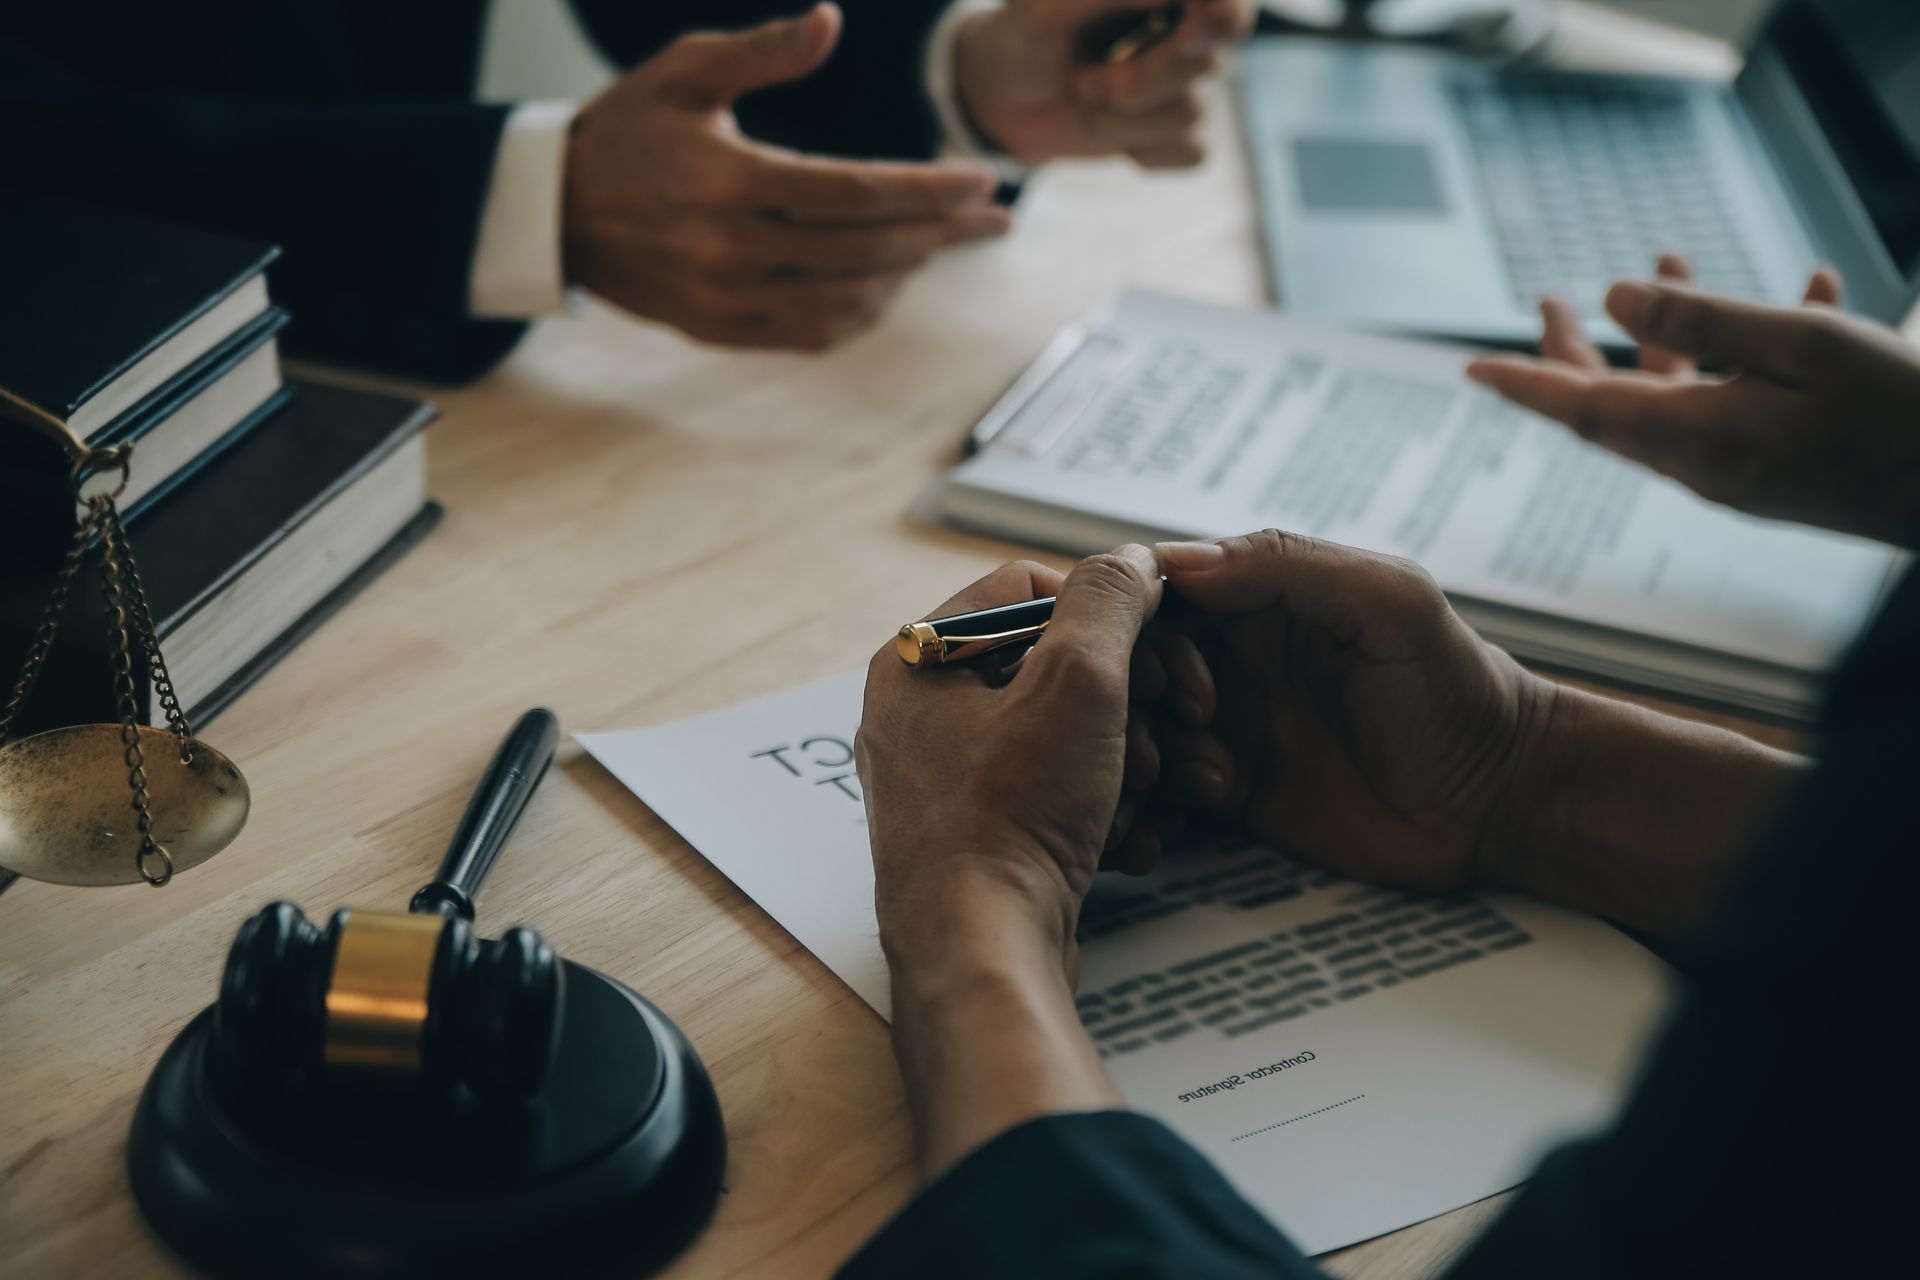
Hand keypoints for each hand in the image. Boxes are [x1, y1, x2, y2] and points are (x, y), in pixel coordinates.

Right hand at [563, 4, 1008, 350]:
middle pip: (866, 249)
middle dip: (940, 233)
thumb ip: (762, 52)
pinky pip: (810, 334)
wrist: (553, 210)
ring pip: (846, 298)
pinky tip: (888, 286)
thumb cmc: (627, 130)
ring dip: (907, 274)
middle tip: (992, 219)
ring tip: (944, 245)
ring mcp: (726, 299)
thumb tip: (829, 21)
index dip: (926, 190)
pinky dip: (859, 314)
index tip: (979, 181)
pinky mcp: (718, 330)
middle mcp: (732, 249)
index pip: (857, 193)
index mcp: (732, 181)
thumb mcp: (684, 70)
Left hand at [858, 548, 1195, 973]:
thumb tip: (1130, 561)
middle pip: (1048, 664)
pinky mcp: (976, 840)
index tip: (1155, 645)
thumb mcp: (1078, 684)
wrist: (984, 954)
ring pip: (1059, 735)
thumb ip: (1109, 603)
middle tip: (1165, 725)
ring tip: (1143, 789)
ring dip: (1121, 757)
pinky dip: (1100, 810)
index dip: (1102, 610)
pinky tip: (1129, 840)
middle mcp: (916, 715)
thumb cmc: (1010, 819)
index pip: (1024, 587)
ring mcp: (943, 782)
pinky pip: (1051, 796)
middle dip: (1122, 697)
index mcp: (916, 659)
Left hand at [953, 0, 1255, 167]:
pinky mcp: (1175, 135)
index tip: (1188, 35)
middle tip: (1082, 82)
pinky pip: (1191, 153)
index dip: (1222, 19)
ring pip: (1191, 114)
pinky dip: (1143, 152)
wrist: (999, 99)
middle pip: (1206, 65)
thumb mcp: (1047, 8)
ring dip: (1123, 119)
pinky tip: (1107, 132)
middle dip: (1140, 82)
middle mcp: (1187, 33)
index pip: (1228, 6)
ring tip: (1083, 94)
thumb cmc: (1021, 37)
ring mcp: (1184, 85)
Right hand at [1146, 532, 1555, 892]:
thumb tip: (1176, 562)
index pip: (1163, 593)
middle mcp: (1234, 659)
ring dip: (1157, 752)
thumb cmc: (1459, 691)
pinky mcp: (1231, 794)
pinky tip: (1219, 805)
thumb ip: (1288, 565)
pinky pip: (1163, 790)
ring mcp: (1230, 727)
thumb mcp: (1388, 603)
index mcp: (1261, 600)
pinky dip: (1161, 800)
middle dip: (1144, 697)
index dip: (1145, 627)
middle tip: (1197, 725)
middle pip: (1136, 663)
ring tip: (1221, 779)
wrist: (1497, 802)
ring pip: (1141, 728)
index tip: (1174, 670)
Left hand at [1467, 256, 1919, 546]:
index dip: (1524, 384)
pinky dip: (1754, 351)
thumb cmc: (1902, 417)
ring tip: (1672, 263)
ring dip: (1672, 334)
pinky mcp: (1780, 471)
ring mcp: (1743, 472)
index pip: (1581, 410)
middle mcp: (1705, 464)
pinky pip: (1745, 403)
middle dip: (1578, 351)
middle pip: (1615, 406)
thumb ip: (1705, 323)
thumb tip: (1615, 297)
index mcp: (1698, 439)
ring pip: (1682, 395)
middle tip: (1550, 301)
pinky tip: (1809, 290)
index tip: (1470, 368)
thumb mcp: (1804, 348)